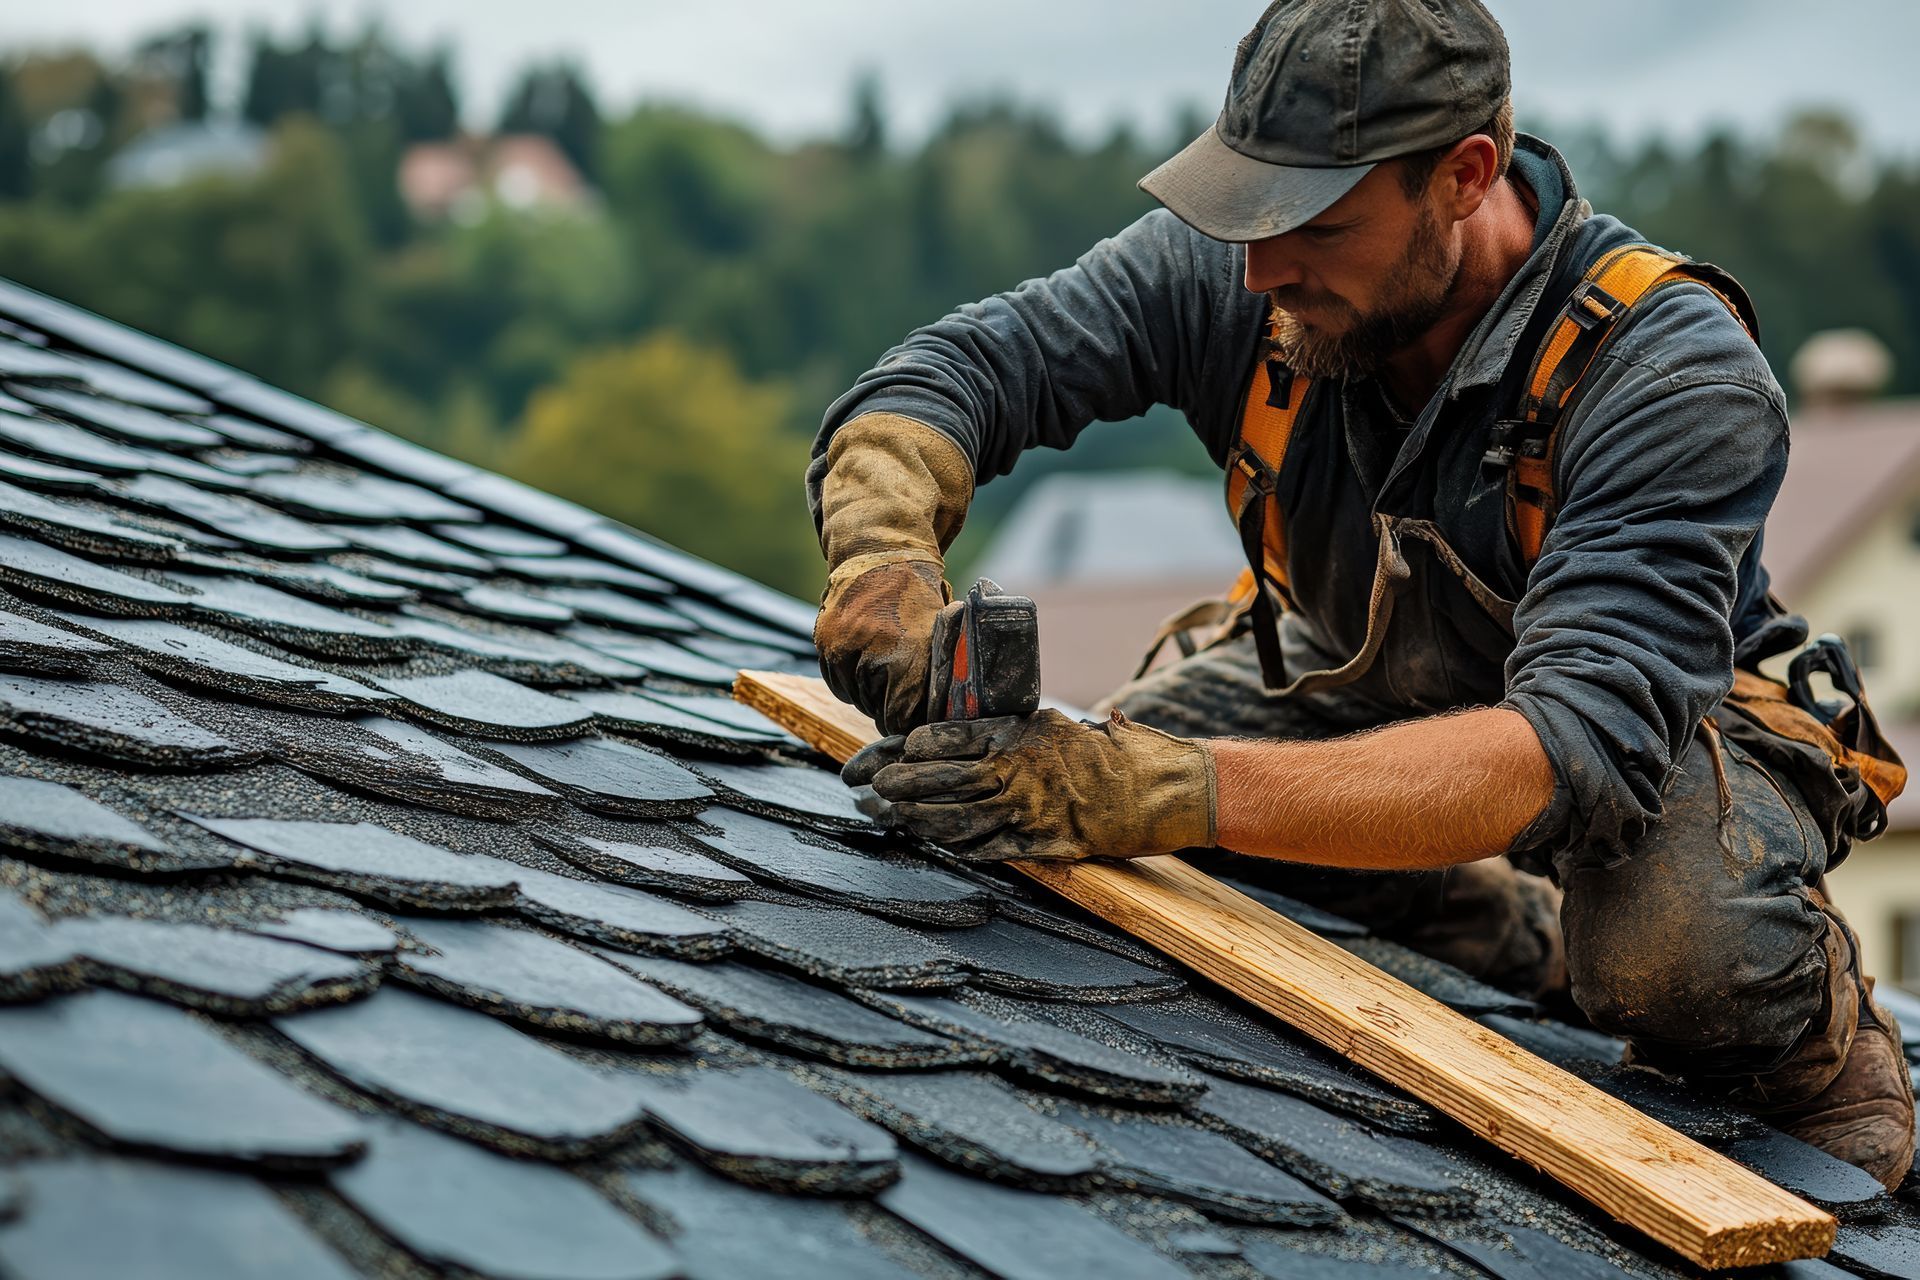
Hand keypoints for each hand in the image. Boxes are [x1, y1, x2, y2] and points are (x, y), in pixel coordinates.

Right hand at [814, 557, 946, 734]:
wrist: (882, 557)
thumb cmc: (920, 601)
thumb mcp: (939, 634)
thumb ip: (937, 676)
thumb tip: (938, 718)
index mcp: (907, 652)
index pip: (899, 714)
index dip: (906, 723)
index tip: (911, 723)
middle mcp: (872, 649)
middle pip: (875, 708)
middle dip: (888, 710)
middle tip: (899, 703)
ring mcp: (843, 644)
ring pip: (853, 696)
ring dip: (868, 697)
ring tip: (883, 681)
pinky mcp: (824, 639)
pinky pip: (835, 681)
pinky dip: (848, 683)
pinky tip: (863, 671)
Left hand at [844, 708, 1215, 861]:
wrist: (1164, 786)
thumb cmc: (1115, 753)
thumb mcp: (1060, 727)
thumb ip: (1017, 732)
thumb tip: (976, 736)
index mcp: (1022, 733)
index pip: (951, 735)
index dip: (912, 747)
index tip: (888, 751)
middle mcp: (1020, 769)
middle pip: (944, 778)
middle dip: (900, 783)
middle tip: (870, 786)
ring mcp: (1031, 808)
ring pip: (957, 817)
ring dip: (918, 819)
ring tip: (891, 817)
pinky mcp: (1046, 843)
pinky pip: (991, 848)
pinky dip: (959, 847)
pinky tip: (937, 845)